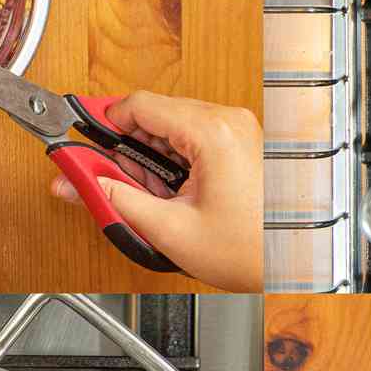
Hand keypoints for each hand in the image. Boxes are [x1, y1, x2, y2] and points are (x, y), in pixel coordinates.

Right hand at [50, 91, 262, 290]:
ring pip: (173, 129)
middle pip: (155, 115)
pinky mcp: (242, 145)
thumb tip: (77, 183)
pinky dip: (174, 163)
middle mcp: (229, 122)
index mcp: (213, 132)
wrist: (293, 267)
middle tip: (109, 180)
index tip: (82, 141)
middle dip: (127, 148)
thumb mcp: (168, 229)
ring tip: (152, 198)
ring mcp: (239, 132)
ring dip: (151, 159)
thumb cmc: (251, 252)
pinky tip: (173, 196)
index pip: (139, 104)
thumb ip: (114, 200)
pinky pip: (194, 140)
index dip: (104, 123)